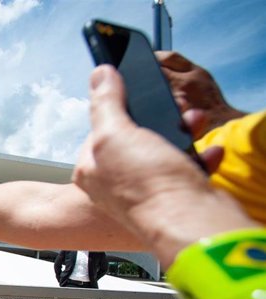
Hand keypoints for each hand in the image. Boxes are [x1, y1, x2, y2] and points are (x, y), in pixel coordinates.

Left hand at [72, 65, 252, 266]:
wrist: (189, 223)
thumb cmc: (146, 186)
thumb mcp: (115, 133)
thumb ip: (105, 102)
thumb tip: (100, 75)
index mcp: (92, 171)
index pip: (99, 132)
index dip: (119, 114)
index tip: (136, 102)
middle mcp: (115, 185)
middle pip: (134, 141)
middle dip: (157, 121)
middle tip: (172, 112)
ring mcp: (145, 193)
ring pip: (162, 153)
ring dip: (181, 135)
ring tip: (193, 125)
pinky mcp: (174, 198)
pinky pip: (186, 171)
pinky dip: (199, 158)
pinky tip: (207, 153)